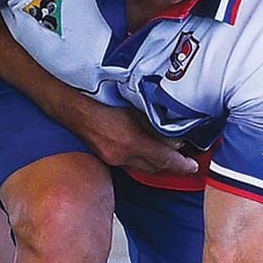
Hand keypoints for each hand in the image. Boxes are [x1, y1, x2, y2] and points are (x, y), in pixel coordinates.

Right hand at [64, 96, 199, 175]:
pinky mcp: (104, 156)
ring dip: (156, 164)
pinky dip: (142, 160)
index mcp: (130, 141)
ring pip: (141, 167)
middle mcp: (120, 155)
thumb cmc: (98, 95)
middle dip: (171, 166)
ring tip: (170, 156)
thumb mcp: (133, 104)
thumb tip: (174, 138)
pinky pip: (129, 164)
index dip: (181, 164)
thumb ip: (155, 123)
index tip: (194, 165)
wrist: (68, 100)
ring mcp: (110, 158)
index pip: (163, 159)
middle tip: (186, 160)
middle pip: (154, 168)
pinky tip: (147, 152)